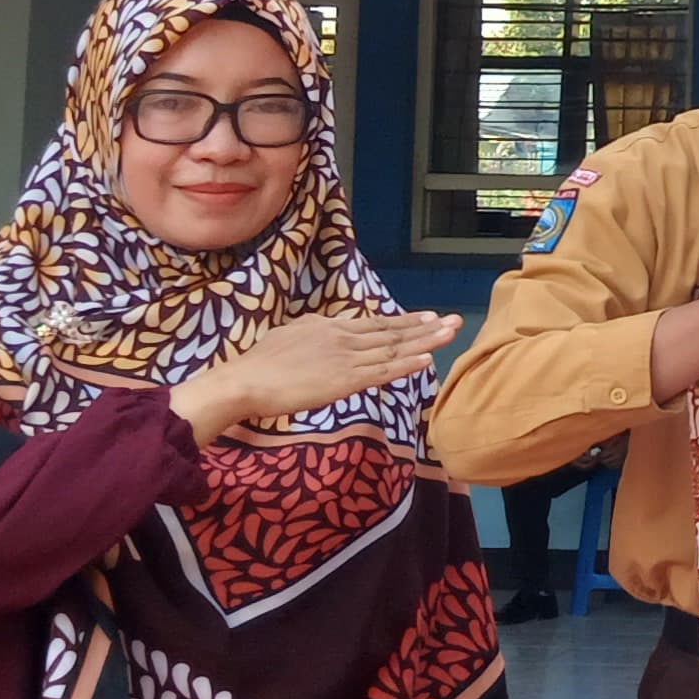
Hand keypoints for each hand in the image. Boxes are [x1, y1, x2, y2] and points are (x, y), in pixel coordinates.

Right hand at [175, 311, 459, 438]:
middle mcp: (343, 338)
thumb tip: (321, 326)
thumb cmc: (258, 365)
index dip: (404, 321)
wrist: (244, 381)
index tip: (428, 317)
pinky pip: (382, 372)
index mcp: (329, 327)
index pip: (375, 324)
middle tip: (454, 321)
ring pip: (393, 350)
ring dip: (425, 343)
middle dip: (426, 328)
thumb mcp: (287, 336)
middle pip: (392, 332)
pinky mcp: (344, 380)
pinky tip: (427, 360)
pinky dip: (406, 366)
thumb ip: (310, 331)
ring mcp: (346, 358)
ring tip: (451, 335)